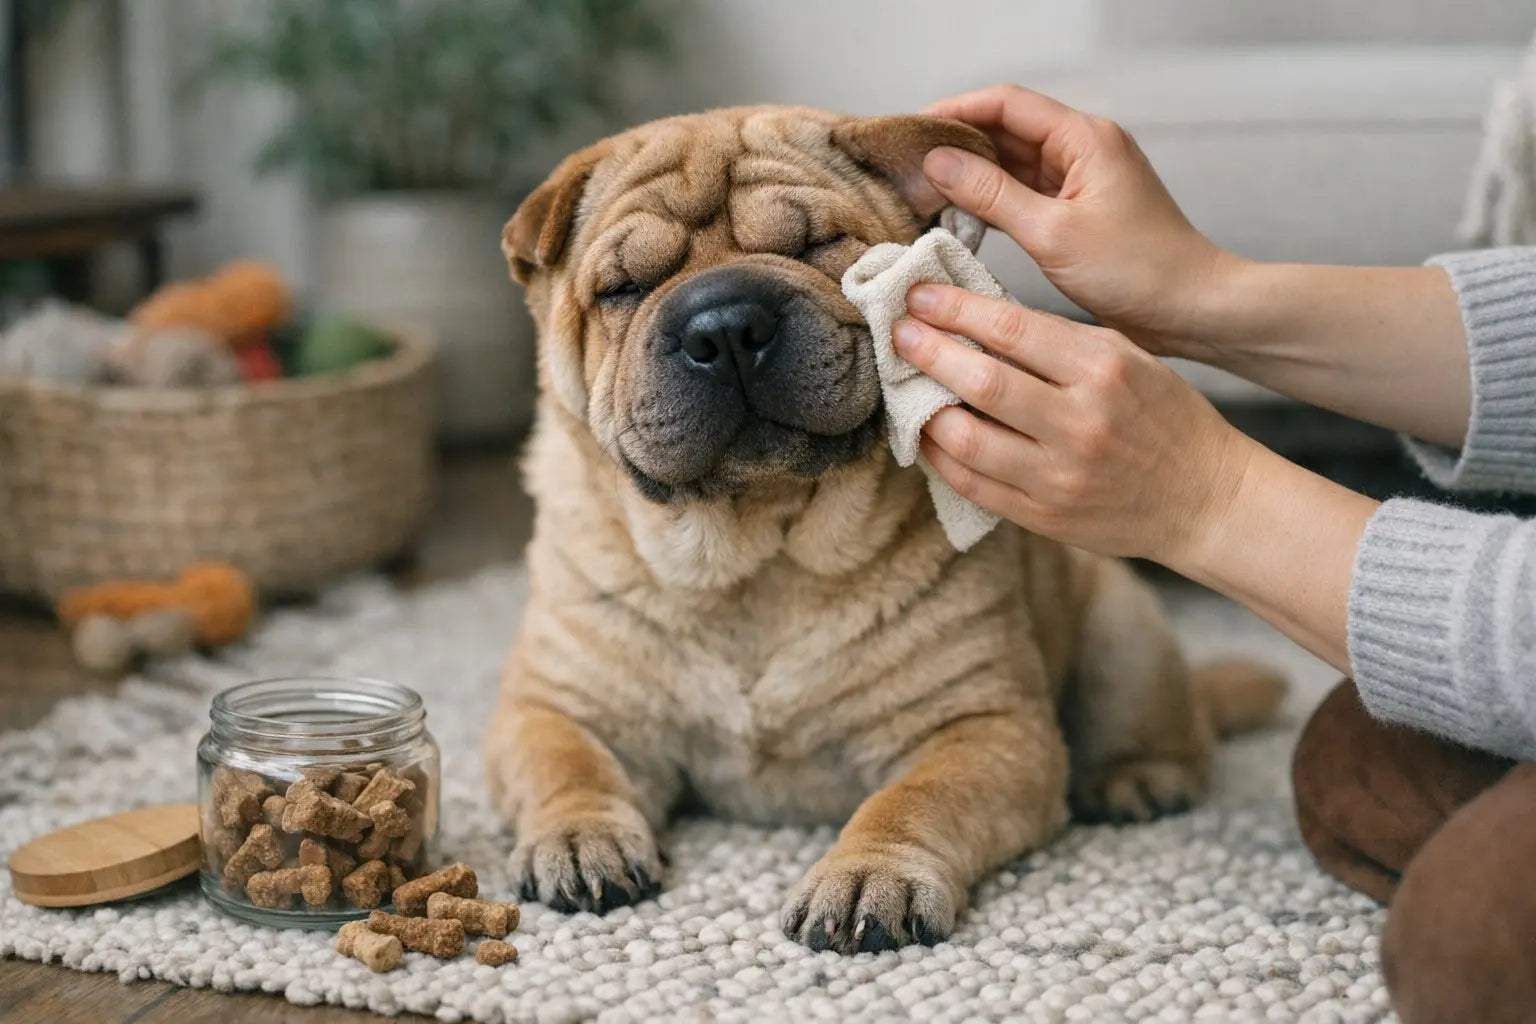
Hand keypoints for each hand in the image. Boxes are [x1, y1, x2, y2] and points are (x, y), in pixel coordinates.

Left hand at [894, 283, 1251, 564]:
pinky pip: (972, 485)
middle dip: (928, 352)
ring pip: (966, 439)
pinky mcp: (1045, 516)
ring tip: (905, 387)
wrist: (1205, 498)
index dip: (953, 309)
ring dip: (923, 410)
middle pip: (981, 381)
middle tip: (898, 334)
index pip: (1009, 329)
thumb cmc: (1164, 418)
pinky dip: (940, 458)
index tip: (918, 296)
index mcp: (1103, 370)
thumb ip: (1059, 343)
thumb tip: (978, 321)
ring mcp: (1059, 475)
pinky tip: (926, 436)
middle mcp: (1080, 422)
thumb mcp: (1126, 360)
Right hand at [921, 84, 1233, 356]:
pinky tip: (958, 217)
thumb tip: (938, 162)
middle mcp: (1082, 150)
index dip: (955, 111)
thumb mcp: (1053, 233)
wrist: (1190, 309)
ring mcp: (1079, 181)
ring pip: (1010, 164)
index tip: (912, 131)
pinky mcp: (1076, 212)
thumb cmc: (1139, 270)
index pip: (1006, 103)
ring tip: (922, 193)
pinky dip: (989, 202)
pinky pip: (1022, 195)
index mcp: (1085, 139)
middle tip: (907, 167)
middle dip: (955, 145)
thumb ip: (991, 194)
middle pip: (1005, 130)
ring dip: (968, 176)